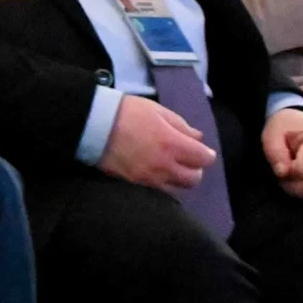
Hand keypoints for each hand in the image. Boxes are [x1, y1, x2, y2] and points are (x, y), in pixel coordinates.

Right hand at [98, 94, 215, 191]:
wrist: (96, 126)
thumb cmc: (129, 112)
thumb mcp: (159, 111)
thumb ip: (181, 126)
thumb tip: (198, 138)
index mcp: (173, 144)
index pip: (203, 159)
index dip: (207, 155)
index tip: (204, 152)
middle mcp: (164, 166)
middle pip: (192, 179)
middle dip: (195, 170)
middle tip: (189, 160)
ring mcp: (149, 179)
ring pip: (176, 189)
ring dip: (179, 179)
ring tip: (172, 167)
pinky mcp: (135, 186)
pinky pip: (158, 192)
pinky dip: (163, 184)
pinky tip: (158, 174)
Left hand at [262, 109, 302, 202]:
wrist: (299, 127)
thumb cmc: (286, 131)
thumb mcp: (273, 136)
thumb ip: (276, 153)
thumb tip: (283, 173)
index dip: (288, 171)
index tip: (284, 163)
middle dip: (294, 186)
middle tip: (286, 174)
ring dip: (302, 192)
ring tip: (295, 177)